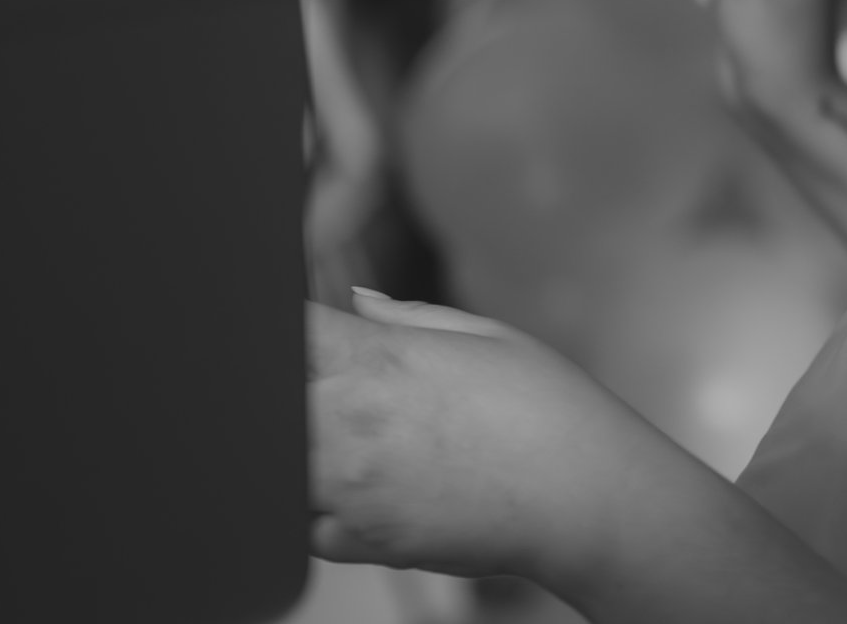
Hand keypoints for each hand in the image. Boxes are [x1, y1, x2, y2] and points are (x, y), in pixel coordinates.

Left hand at [309, 290, 661, 585]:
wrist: (585, 494)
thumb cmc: (548, 408)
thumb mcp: (485, 335)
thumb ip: (405, 319)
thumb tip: (356, 304)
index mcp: (377, 361)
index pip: (284, 334)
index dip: (280, 330)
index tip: (295, 333)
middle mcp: (349, 425)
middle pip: (261, 406)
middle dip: (283, 393)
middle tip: (327, 390)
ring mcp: (349, 490)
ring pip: (274, 472)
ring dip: (297, 454)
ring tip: (349, 443)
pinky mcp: (361, 543)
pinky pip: (307, 528)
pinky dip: (322, 512)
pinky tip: (368, 492)